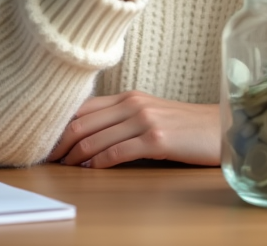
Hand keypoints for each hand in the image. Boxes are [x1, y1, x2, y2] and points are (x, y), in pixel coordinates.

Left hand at [48, 91, 219, 167]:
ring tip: (63, 167)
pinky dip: (98, 163)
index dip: (59, 126)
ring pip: (95, 139)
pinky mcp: (156, 140)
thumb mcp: (151, 115)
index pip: (82, 108)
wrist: (221, 128)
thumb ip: (122, 120)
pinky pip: (117, 153)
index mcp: (129, 97)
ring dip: (74, 157)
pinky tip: (90, 170)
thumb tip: (88, 138)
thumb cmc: (185, 127)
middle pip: (82, 123)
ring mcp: (145, 121)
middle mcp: (134, 104)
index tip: (45, 143)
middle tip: (46, 159)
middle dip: (59, 143)